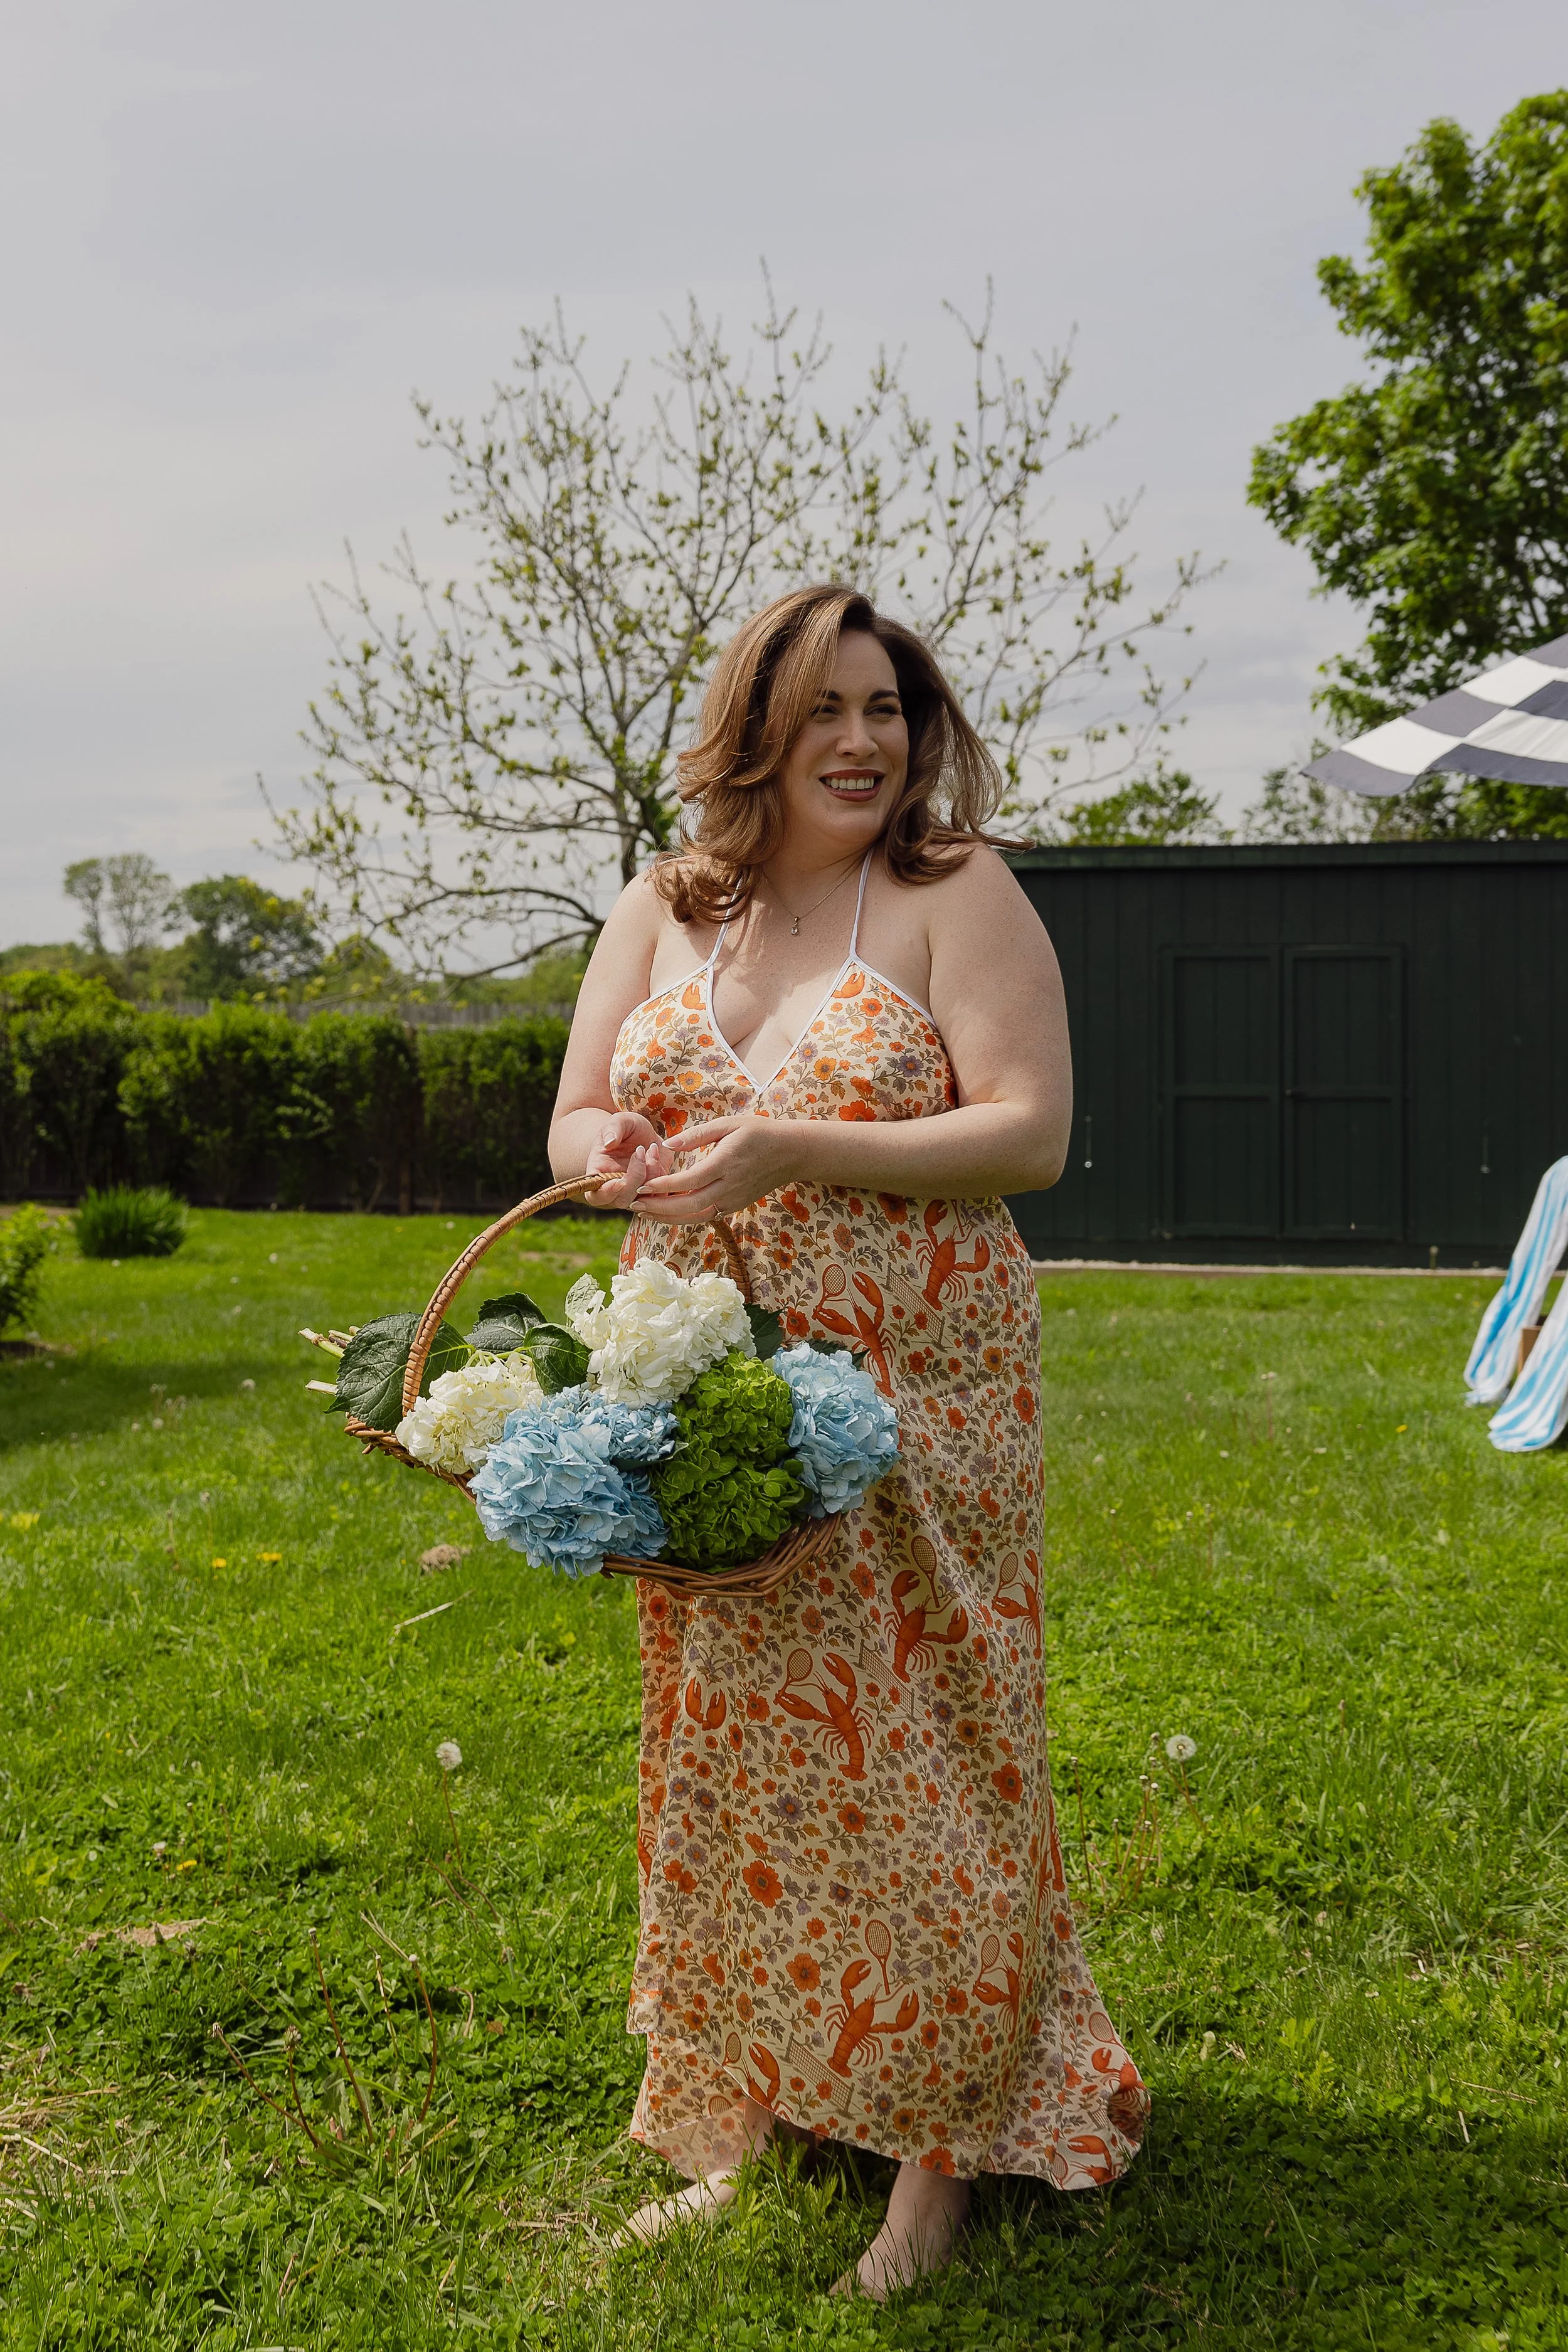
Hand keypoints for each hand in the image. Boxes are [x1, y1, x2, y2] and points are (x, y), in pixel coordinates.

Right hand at [584, 1112, 669, 1209]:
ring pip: (644, 1198)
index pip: (596, 1196)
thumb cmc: (625, 1128)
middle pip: (623, 1200)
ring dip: (651, 1174)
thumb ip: (613, 1129)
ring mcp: (634, 1192)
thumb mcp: (619, 1122)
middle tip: (640, 1150)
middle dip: (635, 1177)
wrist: (642, 1133)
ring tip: (650, 1148)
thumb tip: (610, 1143)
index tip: (620, 1182)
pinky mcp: (652, 1190)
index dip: (607, 1194)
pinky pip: (660, 1192)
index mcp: (599, 1175)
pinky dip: (661, 1173)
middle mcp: (615, 1189)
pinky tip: (655, 1152)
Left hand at [632, 1114, 801, 1221]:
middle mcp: (729, 1186)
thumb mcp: (728, 1124)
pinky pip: (707, 1216)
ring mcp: (734, 1200)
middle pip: (689, 1206)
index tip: (641, 1186)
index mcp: (725, 1163)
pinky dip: (685, 1217)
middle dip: (659, 1208)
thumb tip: (667, 1145)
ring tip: (646, 1213)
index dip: (662, 1187)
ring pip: (696, 1216)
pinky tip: (668, 1213)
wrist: (791, 1153)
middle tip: (634, 1204)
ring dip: (669, 1218)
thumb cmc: (758, 1132)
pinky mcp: (736, 1206)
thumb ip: (696, 1136)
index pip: (688, 1182)